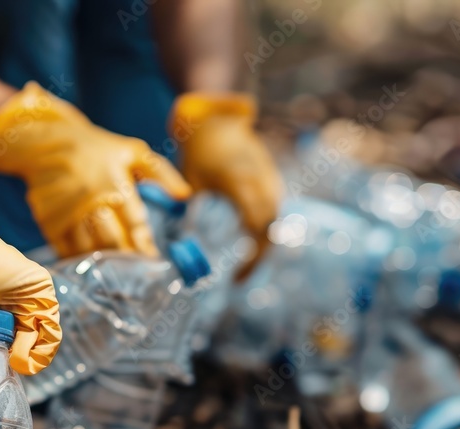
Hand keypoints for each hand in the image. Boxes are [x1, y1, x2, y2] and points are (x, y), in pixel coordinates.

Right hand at [0, 82, 190, 256]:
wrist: (48, 142)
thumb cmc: (98, 150)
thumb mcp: (133, 152)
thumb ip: (161, 173)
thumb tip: (185, 195)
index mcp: (115, 184)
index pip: (135, 224)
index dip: (145, 245)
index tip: (153, 259)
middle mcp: (91, 200)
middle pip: (112, 241)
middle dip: (127, 259)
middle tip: (136, 271)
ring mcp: (67, 212)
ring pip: (88, 249)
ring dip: (103, 263)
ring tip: (115, 272)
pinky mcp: (49, 221)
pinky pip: (65, 249)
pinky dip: (79, 259)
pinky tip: (90, 264)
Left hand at [172, 92, 282, 276]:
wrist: (219, 119)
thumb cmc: (200, 149)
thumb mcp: (192, 179)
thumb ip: (193, 209)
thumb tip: (184, 244)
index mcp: (241, 182)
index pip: (256, 227)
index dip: (252, 256)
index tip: (237, 276)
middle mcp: (261, 182)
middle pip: (270, 229)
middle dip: (259, 257)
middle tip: (240, 277)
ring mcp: (271, 179)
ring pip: (275, 221)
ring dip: (263, 245)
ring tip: (245, 267)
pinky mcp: (272, 179)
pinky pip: (274, 210)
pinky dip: (265, 230)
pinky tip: (250, 245)